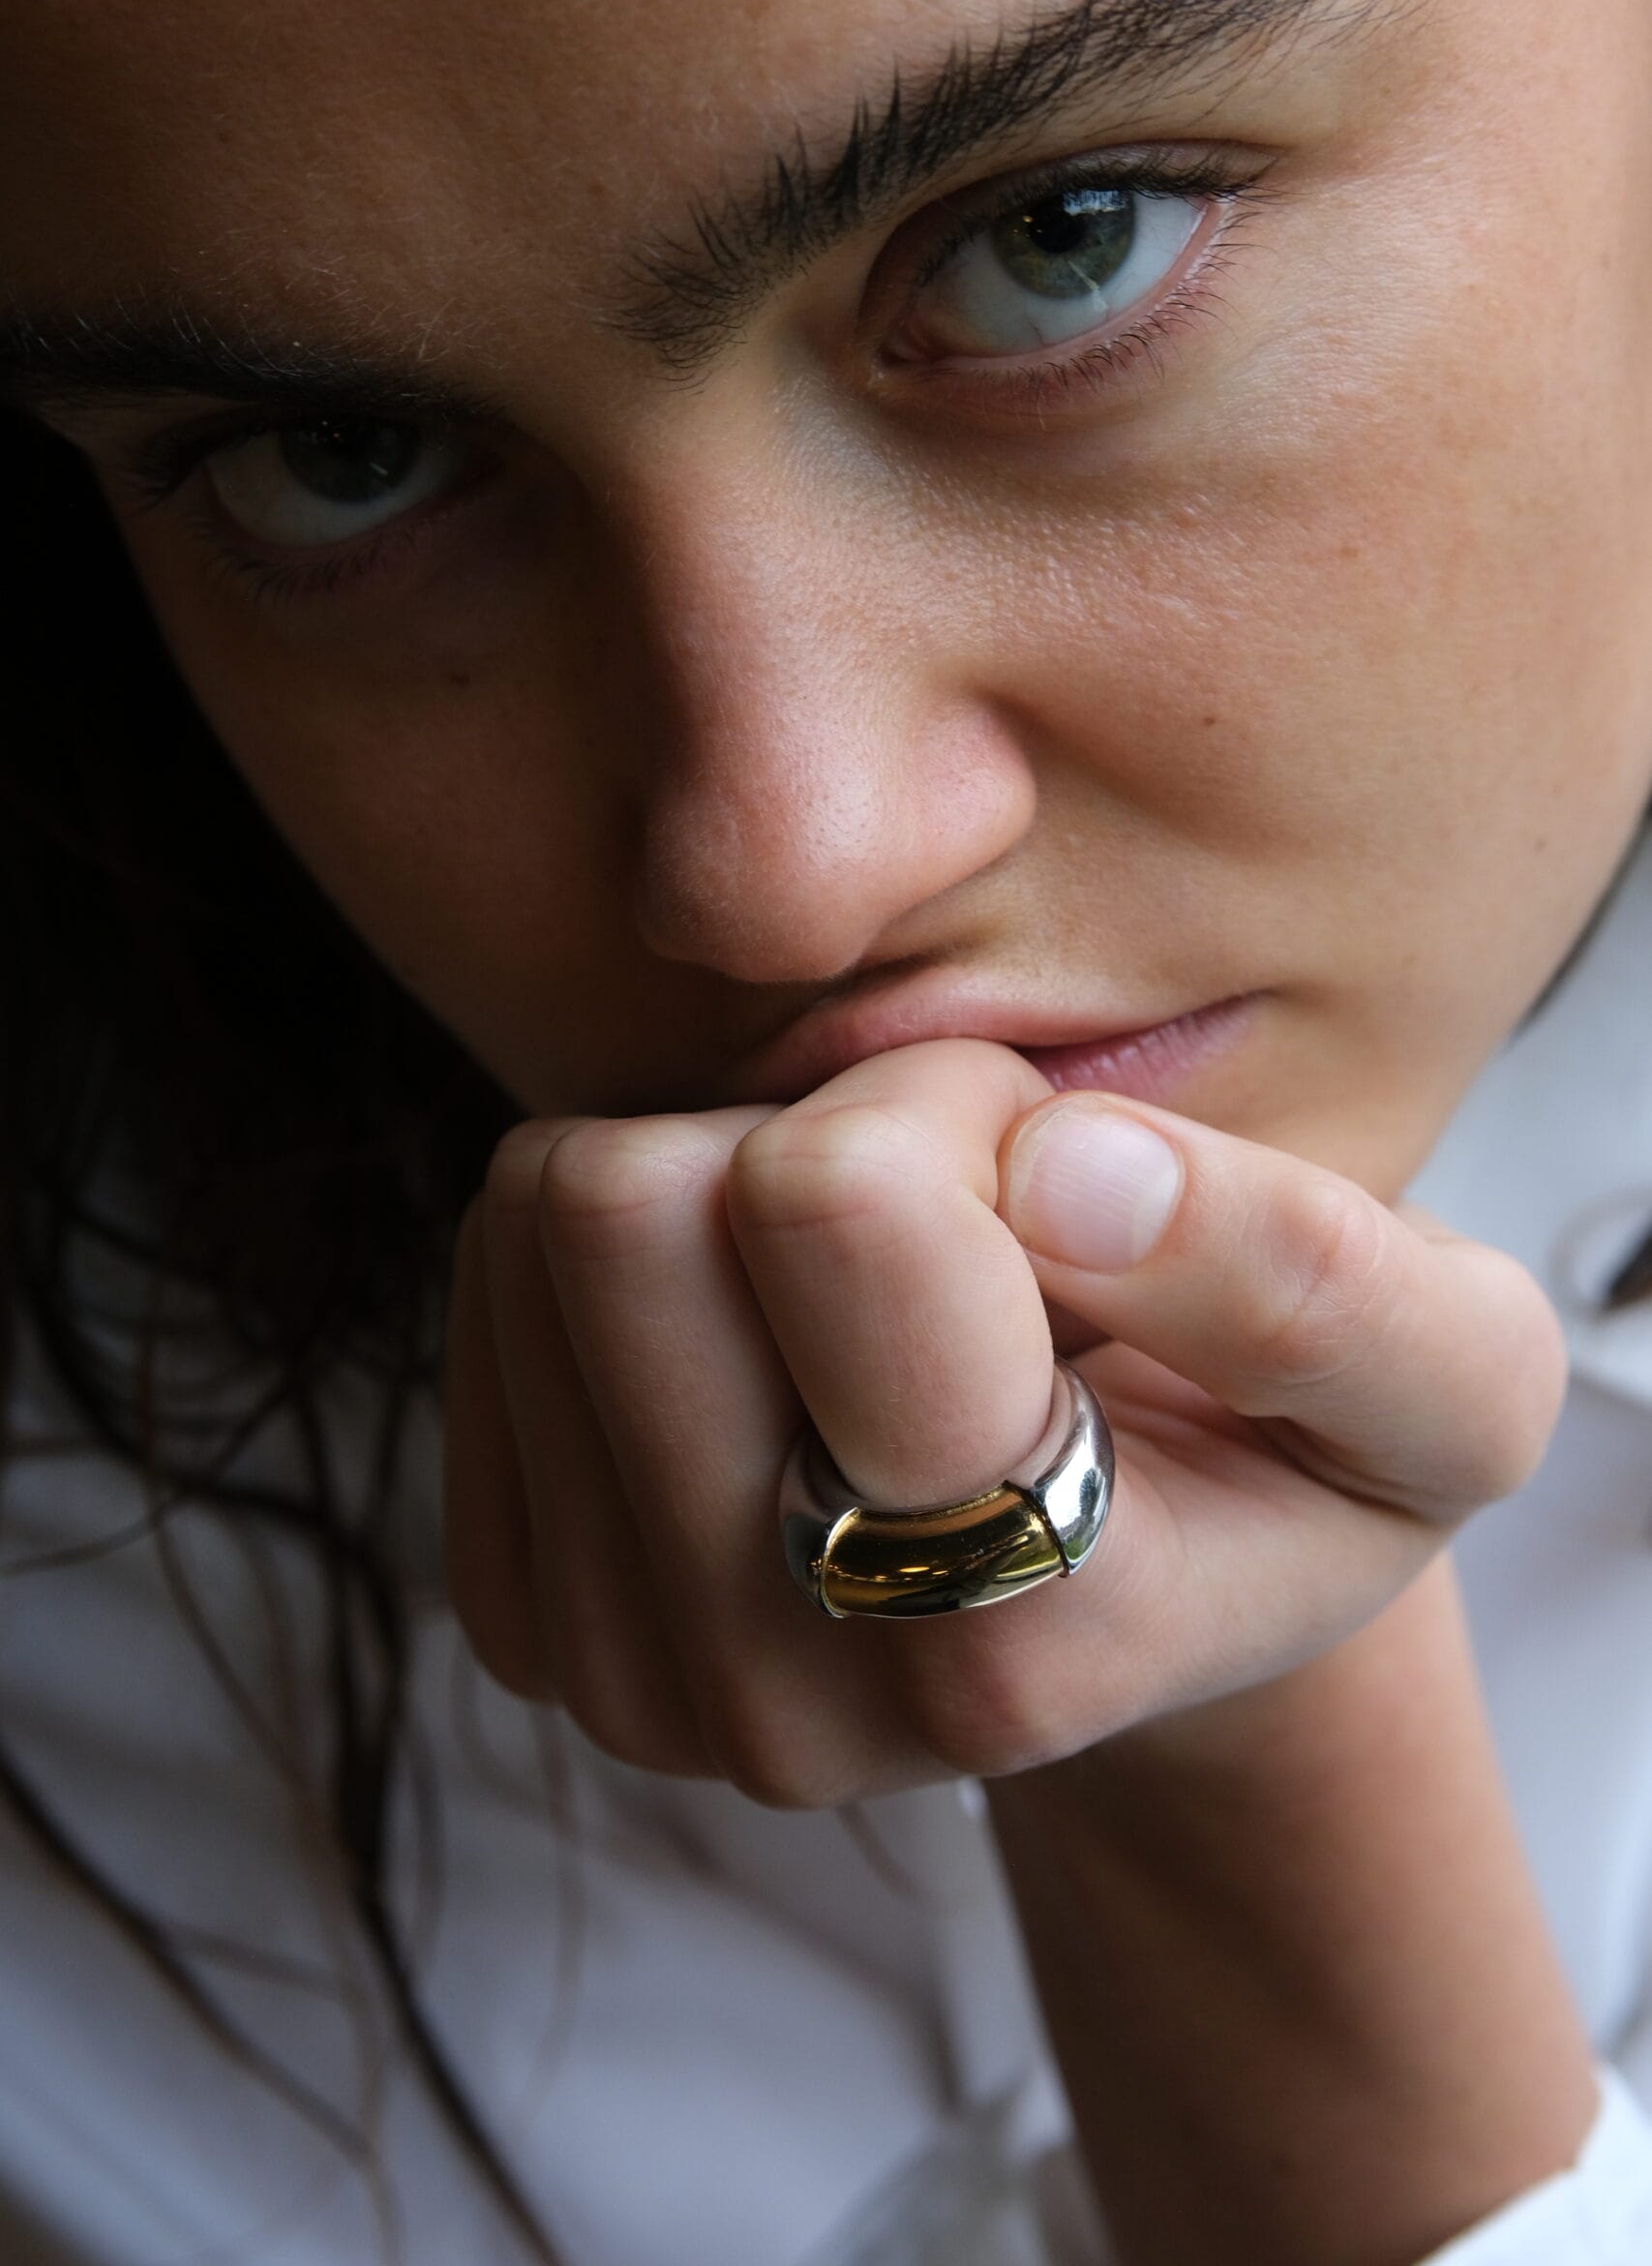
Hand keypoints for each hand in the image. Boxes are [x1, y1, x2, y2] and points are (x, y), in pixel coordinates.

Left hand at [442, 1038, 1565, 1802]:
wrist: (1153, 1586)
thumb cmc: (1291, 1450)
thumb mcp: (1440, 1370)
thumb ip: (1306, 1281)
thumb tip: (1067, 1179)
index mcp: (1019, 1644)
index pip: (830, 1208)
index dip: (950, 1116)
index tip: (1055, 1188)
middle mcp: (792, 1698)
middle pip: (629, 1209)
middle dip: (810, 1136)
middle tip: (955, 1222)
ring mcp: (636, 1677)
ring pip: (546, 1223)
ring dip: (717, 1178)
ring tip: (875, 1280)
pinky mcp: (530, 1622)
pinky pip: (490, 1280)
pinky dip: (633, 1248)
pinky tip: (771, 1326)